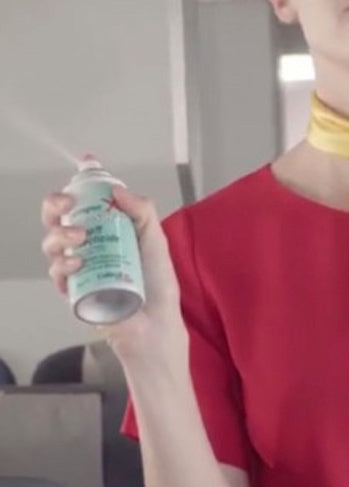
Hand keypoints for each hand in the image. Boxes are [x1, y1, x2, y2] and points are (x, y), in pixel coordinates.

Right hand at [41, 184, 187, 367]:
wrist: (156, 323)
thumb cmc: (157, 285)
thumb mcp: (155, 241)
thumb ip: (143, 212)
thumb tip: (118, 191)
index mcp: (108, 230)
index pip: (89, 201)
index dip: (83, 181)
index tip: (86, 163)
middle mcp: (89, 245)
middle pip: (59, 217)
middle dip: (55, 204)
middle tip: (67, 202)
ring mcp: (80, 267)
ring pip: (52, 242)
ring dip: (58, 234)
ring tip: (79, 236)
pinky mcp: (74, 291)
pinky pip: (56, 273)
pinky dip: (62, 263)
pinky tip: (76, 262)